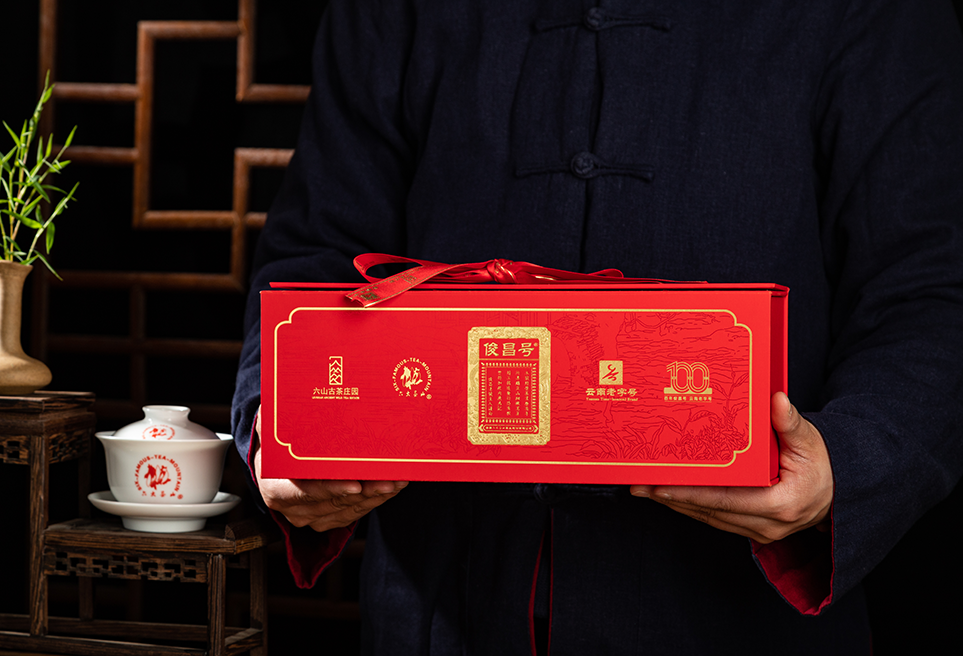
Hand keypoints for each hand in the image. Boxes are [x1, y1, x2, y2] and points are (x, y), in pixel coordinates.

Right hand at [253, 405, 407, 532]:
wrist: (276, 465)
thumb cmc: (277, 445)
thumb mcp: (271, 430)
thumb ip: (275, 419)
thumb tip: (282, 402)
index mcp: (277, 489)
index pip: (306, 492)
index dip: (332, 489)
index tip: (356, 485)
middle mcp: (294, 508)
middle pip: (335, 502)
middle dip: (365, 491)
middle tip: (388, 479)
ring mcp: (312, 516)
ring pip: (349, 509)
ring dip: (375, 496)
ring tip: (396, 480)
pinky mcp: (329, 519)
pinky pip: (356, 512)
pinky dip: (375, 500)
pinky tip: (391, 487)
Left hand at [629, 392, 832, 542]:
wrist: (840, 491)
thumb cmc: (823, 463)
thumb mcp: (810, 440)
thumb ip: (790, 422)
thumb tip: (776, 399)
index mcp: (781, 504)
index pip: (726, 500)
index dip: (691, 493)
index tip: (661, 486)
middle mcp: (769, 525)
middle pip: (710, 512)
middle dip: (671, 498)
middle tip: (638, 485)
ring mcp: (761, 532)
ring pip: (709, 518)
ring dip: (676, 504)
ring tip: (645, 489)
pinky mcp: (753, 530)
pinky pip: (716, 518)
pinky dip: (692, 506)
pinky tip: (669, 494)